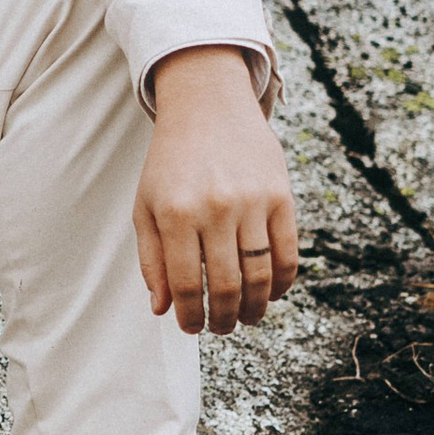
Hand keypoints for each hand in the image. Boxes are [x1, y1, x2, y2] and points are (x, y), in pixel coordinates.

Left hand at [135, 46, 299, 334]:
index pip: (186, 284)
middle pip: (227, 286)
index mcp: (175, 213)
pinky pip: (287, 253)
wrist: (208, 106)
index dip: (190, 316)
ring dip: (255, 308)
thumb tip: (162, 309)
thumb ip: (152, 260)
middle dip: (224, 319)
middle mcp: (215, 209)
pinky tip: (270, 293)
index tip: (192, 328)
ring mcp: (252, 202)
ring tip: (246, 317)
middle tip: (222, 327)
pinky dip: (282, 282)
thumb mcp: (146, 206)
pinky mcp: (281, 196)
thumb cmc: (171, 162)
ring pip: (260, 276)